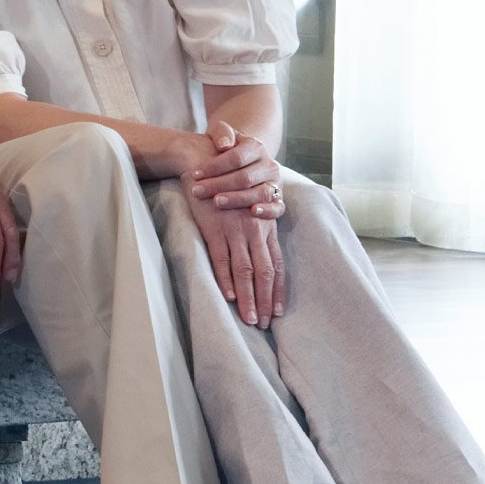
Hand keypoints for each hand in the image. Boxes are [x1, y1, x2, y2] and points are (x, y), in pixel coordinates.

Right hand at [185, 187, 285, 326]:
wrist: (205, 161)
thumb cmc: (226, 182)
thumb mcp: (248, 203)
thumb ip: (256, 227)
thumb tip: (258, 253)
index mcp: (265, 226)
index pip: (276, 264)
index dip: (278, 289)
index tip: (278, 311)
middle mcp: (255, 230)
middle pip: (265, 272)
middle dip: (266, 300)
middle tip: (263, 323)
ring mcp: (235, 229)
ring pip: (245, 270)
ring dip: (248, 296)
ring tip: (249, 318)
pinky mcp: (215, 228)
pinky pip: (221, 257)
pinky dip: (225, 278)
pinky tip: (229, 296)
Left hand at [188, 121, 284, 216]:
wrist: (239, 161)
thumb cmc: (223, 148)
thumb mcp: (220, 134)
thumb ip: (222, 132)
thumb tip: (224, 145)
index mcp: (256, 147)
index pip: (236, 158)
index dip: (215, 167)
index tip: (194, 174)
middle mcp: (269, 165)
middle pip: (245, 177)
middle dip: (218, 185)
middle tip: (197, 191)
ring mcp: (275, 183)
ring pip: (261, 193)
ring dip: (237, 199)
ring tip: (216, 202)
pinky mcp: (278, 199)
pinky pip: (278, 207)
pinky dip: (268, 211)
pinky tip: (253, 212)